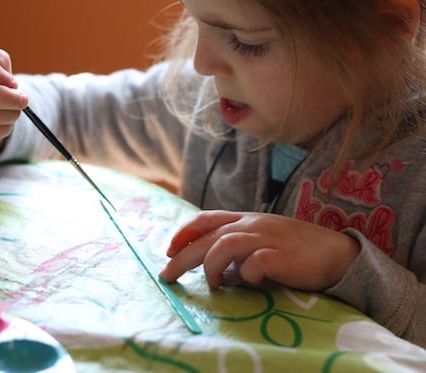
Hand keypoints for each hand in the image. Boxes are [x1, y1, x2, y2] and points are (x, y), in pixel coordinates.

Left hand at [158, 210, 359, 290]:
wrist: (338, 254)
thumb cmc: (297, 249)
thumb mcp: (263, 241)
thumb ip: (239, 250)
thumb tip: (215, 270)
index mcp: (247, 219)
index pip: (207, 218)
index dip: (184, 232)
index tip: (169, 251)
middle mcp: (254, 224)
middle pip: (208, 236)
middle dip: (183, 257)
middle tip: (167, 276)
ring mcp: (268, 238)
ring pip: (225, 244)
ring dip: (211, 266)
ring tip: (212, 284)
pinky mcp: (284, 256)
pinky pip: (256, 262)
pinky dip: (245, 273)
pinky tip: (247, 281)